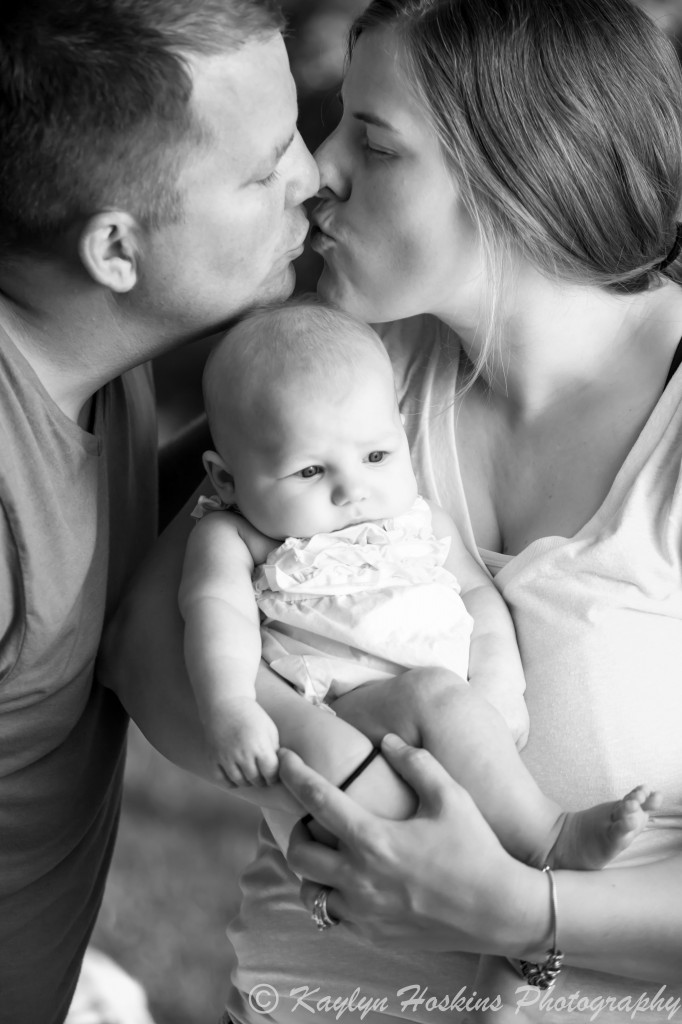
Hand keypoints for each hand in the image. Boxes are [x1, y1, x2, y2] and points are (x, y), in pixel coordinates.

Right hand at [206, 697, 279, 786]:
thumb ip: (274, 750)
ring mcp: (225, 757)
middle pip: (256, 779)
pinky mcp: (213, 758)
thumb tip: (278, 770)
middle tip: (262, 775)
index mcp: (259, 745)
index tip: (273, 773)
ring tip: (250, 773)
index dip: (274, 776)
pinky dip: (230, 782)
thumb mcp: (269, 729)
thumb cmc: (251, 716)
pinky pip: (222, 780)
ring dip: (247, 781)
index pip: (271, 773)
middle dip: (262, 780)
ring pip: (240, 782)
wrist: (225, 703)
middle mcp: (242, 753)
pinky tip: (236, 774)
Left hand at [279, 734, 538, 953]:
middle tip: (312, 819)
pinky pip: (333, 919)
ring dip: (311, 870)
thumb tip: (387, 741)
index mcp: (374, 839)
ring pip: (310, 892)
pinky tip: (350, 885)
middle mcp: (360, 879)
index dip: (293, 774)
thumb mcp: (451, 796)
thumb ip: (415, 762)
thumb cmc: (477, 849)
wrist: (502, 911)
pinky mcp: (374, 935)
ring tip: (329, 855)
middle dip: (297, 829)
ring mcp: (364, 912)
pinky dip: (332, 899)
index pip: (316, 800)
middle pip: (298, 852)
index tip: (282, 759)